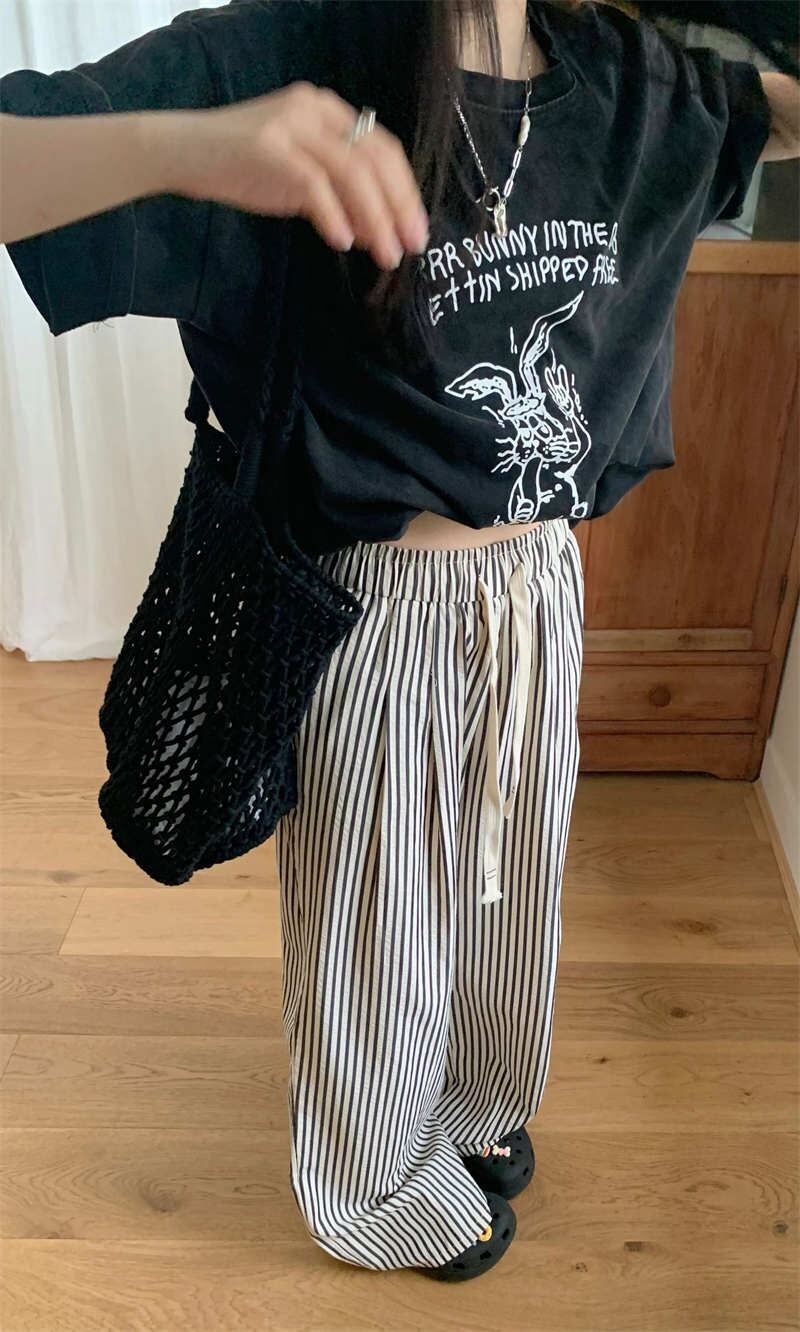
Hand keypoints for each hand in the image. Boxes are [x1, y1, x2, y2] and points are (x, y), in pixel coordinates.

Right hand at [160, 83, 428, 269]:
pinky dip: (334, 216)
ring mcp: (291, 126)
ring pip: (352, 172)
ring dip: (375, 217)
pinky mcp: (268, 148)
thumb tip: (377, 230)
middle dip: (400, 206)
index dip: (405, 191)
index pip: (382, 148)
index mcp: (327, 111)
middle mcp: (314, 110)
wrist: (183, 152)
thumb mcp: (297, 176)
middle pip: (375, 158)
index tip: (417, 229)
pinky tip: (344, 242)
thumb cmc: (241, 166)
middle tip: (413, 246)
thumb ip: (336, 193)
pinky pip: (314, 185)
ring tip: (386, 254)